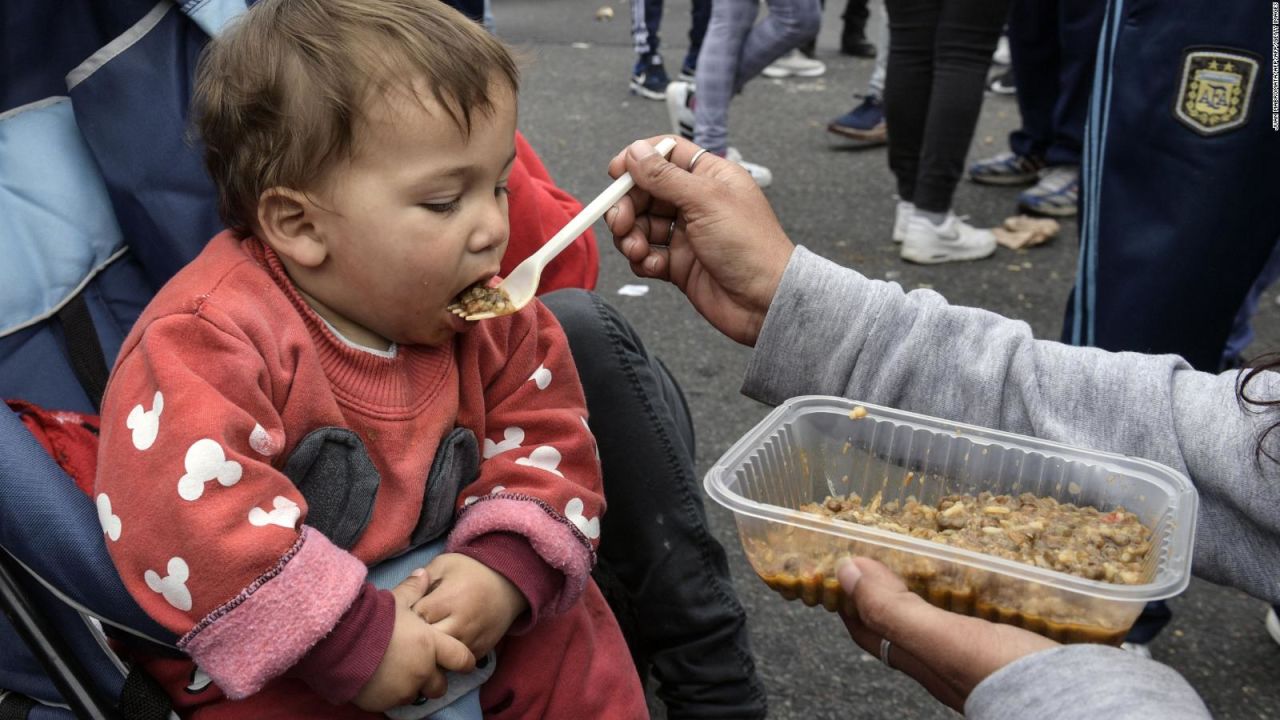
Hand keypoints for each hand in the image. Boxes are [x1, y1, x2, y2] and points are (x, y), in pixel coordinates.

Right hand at [354, 569, 476, 711]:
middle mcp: (423, 671)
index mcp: (431, 645)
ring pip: (416, 694)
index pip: (462, 659)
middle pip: (440, 686)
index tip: (461, 660)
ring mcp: (404, 689)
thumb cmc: (372, 619)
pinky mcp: (385, 703)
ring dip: (411, 686)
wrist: (341, 642)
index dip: (463, 660)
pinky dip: (391, 693)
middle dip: (433, 679)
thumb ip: (413, 590)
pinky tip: (380, 679)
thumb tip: (424, 574)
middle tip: (420, 668)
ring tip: (396, 672)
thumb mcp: (395, 600)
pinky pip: (394, 702)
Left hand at [412, 553, 527, 656]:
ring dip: (429, 654)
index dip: (405, 618)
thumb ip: (421, 578)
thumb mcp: (444, 564)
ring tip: (420, 645)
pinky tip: (439, 650)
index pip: (415, 618)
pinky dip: (446, 660)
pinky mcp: (481, 651)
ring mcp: (472, 640)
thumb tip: (400, 594)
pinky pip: (457, 665)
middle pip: (427, 643)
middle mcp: (461, 623)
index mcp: (449, 599)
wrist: (510, 583)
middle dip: (415, 640)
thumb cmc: (471, 570)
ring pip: (441, 659)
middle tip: (407, 634)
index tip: (401, 615)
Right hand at [605, 136, 795, 345]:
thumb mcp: (705, 200)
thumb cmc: (751, 247)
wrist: (763, 301)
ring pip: (642, 225)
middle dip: (628, 205)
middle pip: (646, 191)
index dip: (639, 160)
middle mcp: (696, 203)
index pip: (666, 154)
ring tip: (637, 249)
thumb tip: (636, 152)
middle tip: (622, 221)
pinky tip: (654, 266)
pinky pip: (647, 255)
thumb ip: (665, 176)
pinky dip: (643, 260)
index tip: (616, 173)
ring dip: (632, 236)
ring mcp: (686, 234)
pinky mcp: (679, 264)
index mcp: (709, 177)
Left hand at [837, 557, 1058, 710]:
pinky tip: (999, 570)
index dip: (852, 597)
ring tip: (945, 546)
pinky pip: (992, 612)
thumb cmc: (1007, 675)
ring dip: (943, 581)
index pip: (870, 628)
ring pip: (951, 613)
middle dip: (895, 583)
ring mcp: (986, 654)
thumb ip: (893, 611)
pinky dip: (987, 589)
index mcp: (923, 660)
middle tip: (894, 542)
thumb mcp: (942, 640)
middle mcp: (949, 660)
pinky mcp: (1020, 646)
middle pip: (907, 620)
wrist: (1080, 706)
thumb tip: (846, 573)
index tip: (844, 559)